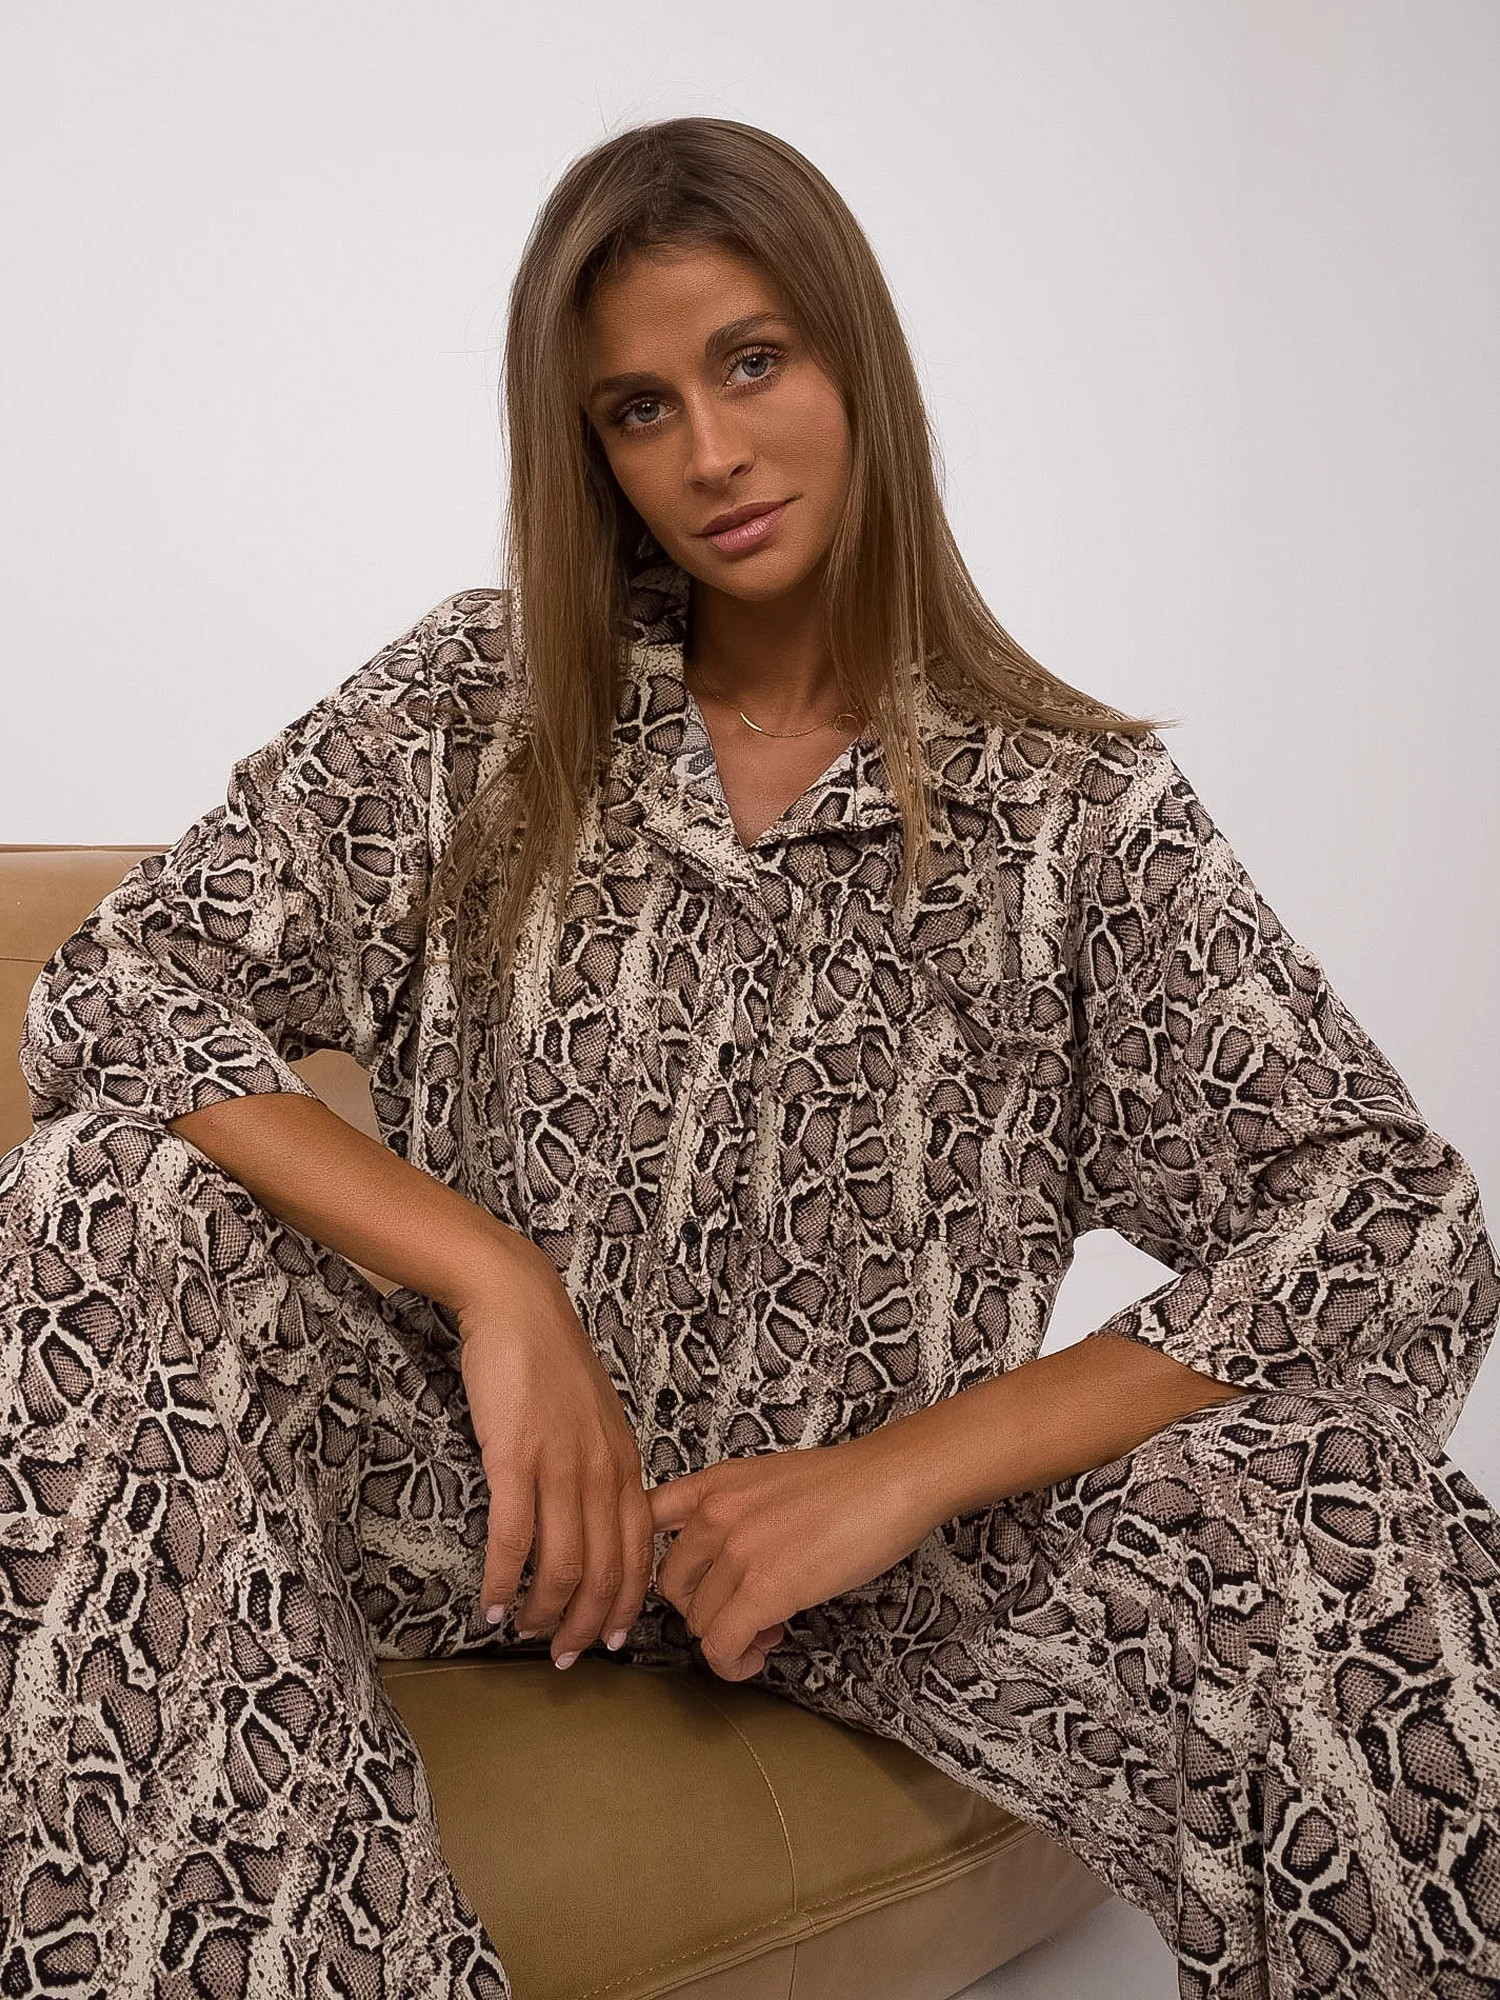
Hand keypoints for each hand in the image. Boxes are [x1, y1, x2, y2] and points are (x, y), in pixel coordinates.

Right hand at [455, 1242, 653, 1667]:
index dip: (625, 1602)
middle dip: (586, 1623)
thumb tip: (594, 1519)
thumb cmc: (550, 1362)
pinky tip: (493, 1608)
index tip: (611, 1638)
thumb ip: (601, 1467)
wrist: (518, 1307)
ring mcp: (561, 1466)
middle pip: (604, 1569)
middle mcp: (602, 1470)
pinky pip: (515, 1538)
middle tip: (566, 1657)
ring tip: (526, 1636)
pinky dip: (505, 1582)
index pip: (638, 1550)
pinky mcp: (516, 1459)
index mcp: (625, 1461)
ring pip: (562, 1564)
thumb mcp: (595, 1418)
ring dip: (544, 1612)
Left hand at [648, 1428, 935, 1681]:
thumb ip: (733, 1512)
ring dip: (729, 1638)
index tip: (676, 1588)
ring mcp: (737, 1550)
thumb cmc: (846, 1484)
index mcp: (714, 1484)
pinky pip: (721, 1646)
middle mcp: (714, 1514)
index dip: (647, 1565)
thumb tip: (722, 1566)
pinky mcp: (765, 1588)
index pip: (645, 1522)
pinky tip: (758, 1655)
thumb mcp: (768, 1479)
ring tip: (767, 1630)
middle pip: (673, 1586)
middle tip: (744, 1613)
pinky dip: (734, 1664)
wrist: (892, 1481)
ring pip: (700, 1622)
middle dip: (704, 1610)